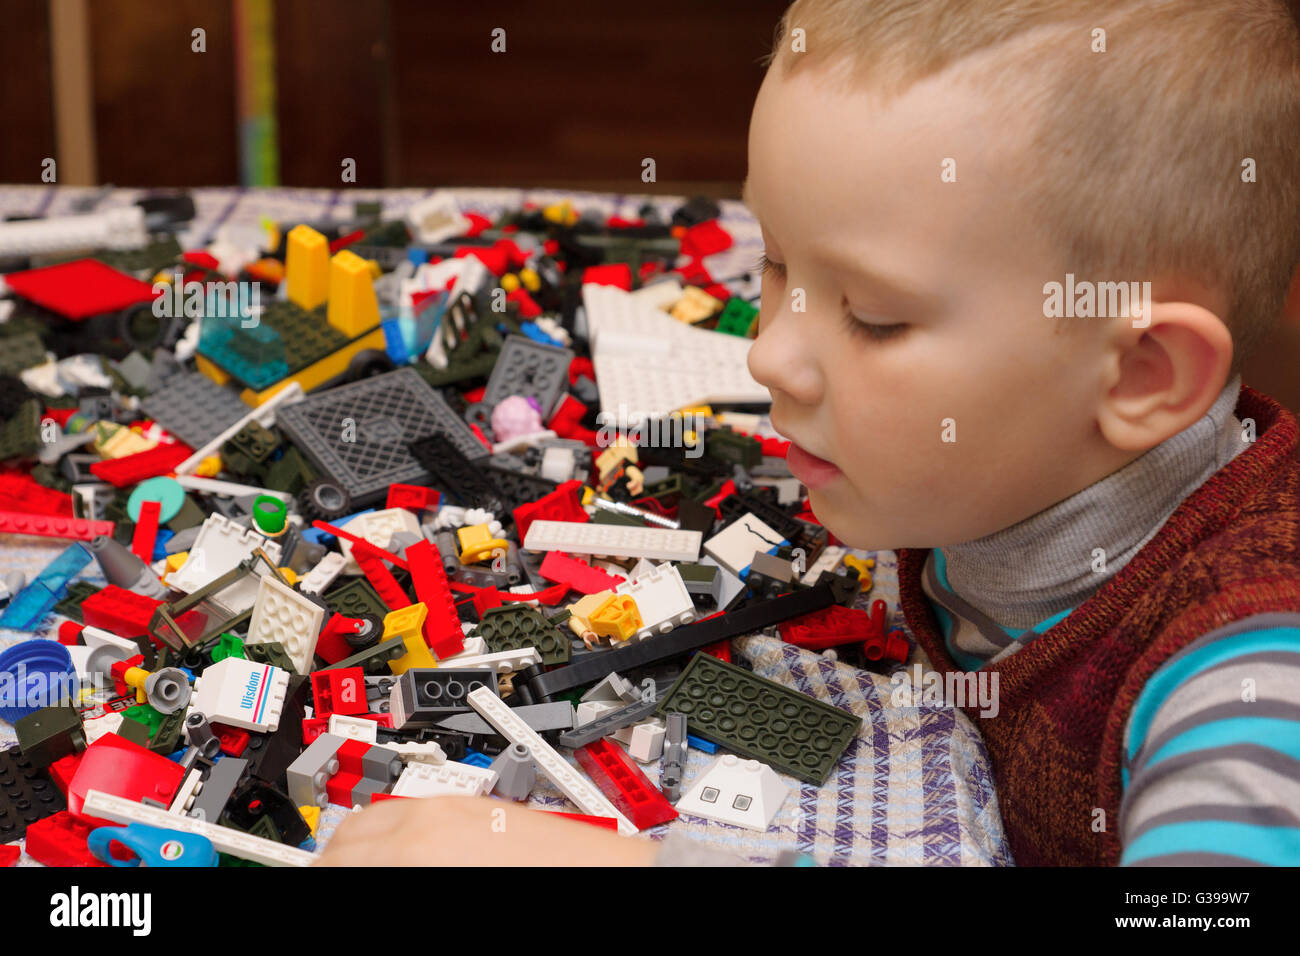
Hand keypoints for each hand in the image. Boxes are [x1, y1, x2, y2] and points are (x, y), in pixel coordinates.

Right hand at [312, 795, 659, 865]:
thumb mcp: (435, 885)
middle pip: (344, 837)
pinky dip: (392, 837)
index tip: (314, 881)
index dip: (319, 876)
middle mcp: (430, 818)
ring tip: (363, 873)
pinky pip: (414, 811)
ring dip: (358, 849)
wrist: (611, 879)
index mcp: (415, 852)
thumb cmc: (544, 881)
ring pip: (375, 818)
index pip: (335, 864)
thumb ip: (393, 879)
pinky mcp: (480, 804)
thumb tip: (365, 875)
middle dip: (333, 864)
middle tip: (331, 880)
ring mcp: (456, 805)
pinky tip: (406, 862)